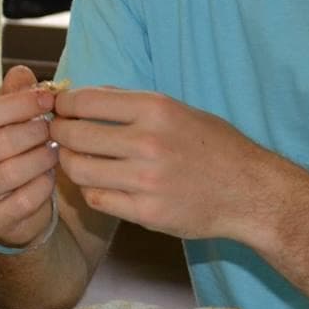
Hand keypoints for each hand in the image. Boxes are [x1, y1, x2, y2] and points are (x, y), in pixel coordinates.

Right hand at [0, 66, 60, 245]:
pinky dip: (44, 185)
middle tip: (54, 129)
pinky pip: (25, 199)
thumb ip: (13, 93)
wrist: (9, 204)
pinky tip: (49, 176)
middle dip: (36, 131)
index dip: (20, 104)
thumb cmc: (6, 151)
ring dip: (43, 157)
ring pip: (14, 171)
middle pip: (1, 142)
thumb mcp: (7, 117)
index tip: (48, 98)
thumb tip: (23, 73)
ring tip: (54, 150)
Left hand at [52, 86, 284, 240]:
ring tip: (73, 158)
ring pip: (79, 170)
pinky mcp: (146, 213)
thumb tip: (80, 95)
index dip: (63, 105)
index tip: (59, 109)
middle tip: (57, 133)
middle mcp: (148, 143)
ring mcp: (146, 181)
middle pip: (75, 135)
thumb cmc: (213, 146)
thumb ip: (130, 102)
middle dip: (58, 133)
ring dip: (69, 163)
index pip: (85, 101)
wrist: (250, 191)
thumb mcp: (178, 109)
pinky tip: (97, 183)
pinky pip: (96, 199)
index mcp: (156, 109)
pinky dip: (89, 190)